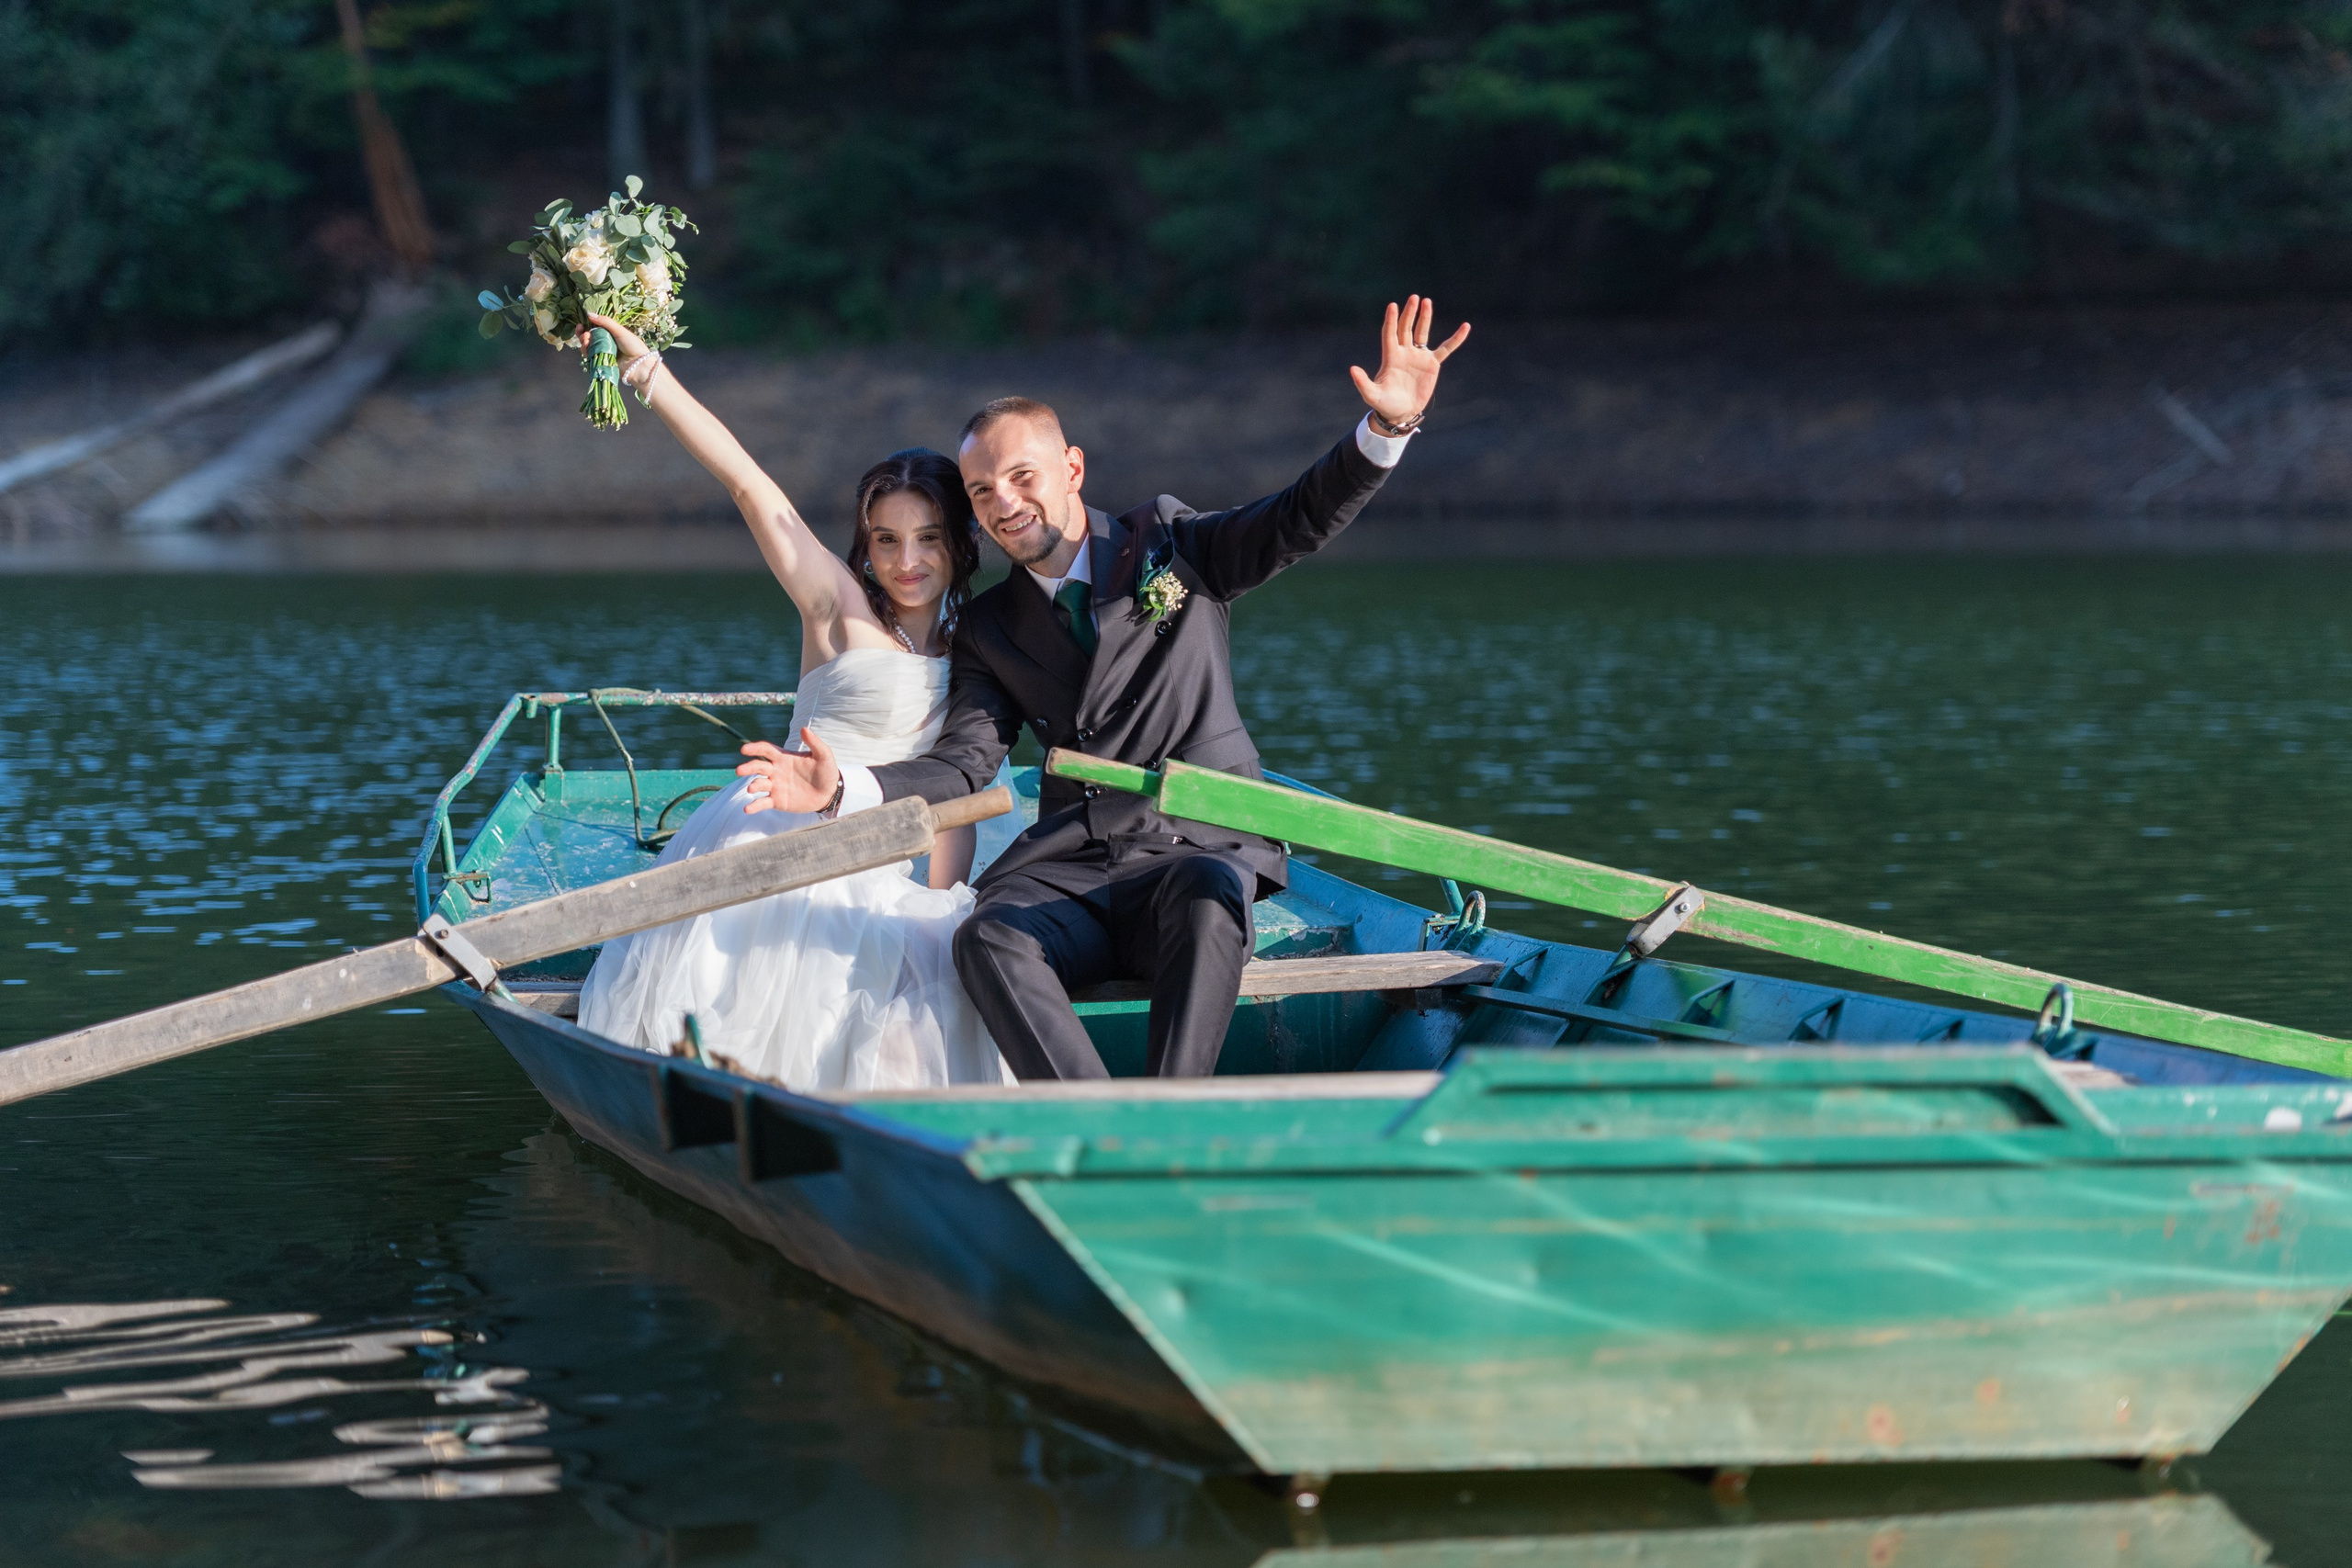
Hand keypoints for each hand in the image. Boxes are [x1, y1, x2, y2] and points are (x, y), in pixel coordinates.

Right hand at [579, 310, 650, 360]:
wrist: (639, 365)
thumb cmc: (633, 346)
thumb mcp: (620, 330)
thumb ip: (605, 322)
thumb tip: (589, 314)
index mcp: (610, 333)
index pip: (594, 328)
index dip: (586, 326)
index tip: (581, 324)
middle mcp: (605, 342)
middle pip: (588, 337)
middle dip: (583, 334)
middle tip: (585, 333)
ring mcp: (602, 352)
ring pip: (587, 346)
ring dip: (584, 342)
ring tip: (586, 340)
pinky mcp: (601, 362)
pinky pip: (590, 356)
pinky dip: (586, 351)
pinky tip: (586, 347)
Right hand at [737, 727, 839, 814]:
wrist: (829, 793)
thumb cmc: (826, 772)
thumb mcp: (824, 756)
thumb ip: (815, 743)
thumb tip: (804, 728)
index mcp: (784, 758)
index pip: (766, 750)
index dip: (755, 748)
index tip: (744, 750)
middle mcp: (776, 771)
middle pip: (758, 767)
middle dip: (748, 768)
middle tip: (740, 770)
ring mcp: (775, 786)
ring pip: (759, 784)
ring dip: (753, 786)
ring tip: (752, 789)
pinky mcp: (777, 801)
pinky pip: (763, 803)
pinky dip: (754, 806)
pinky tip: (747, 809)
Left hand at [1349, 295, 1470, 427]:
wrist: (1401, 412)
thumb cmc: (1384, 404)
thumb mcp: (1372, 395)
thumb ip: (1363, 383)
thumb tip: (1352, 369)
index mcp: (1390, 357)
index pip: (1390, 334)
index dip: (1391, 320)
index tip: (1392, 306)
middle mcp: (1404, 352)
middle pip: (1406, 328)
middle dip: (1410, 313)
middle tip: (1414, 298)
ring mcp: (1419, 356)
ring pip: (1422, 333)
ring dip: (1425, 318)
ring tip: (1427, 302)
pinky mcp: (1432, 364)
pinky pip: (1446, 348)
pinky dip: (1455, 339)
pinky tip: (1465, 327)